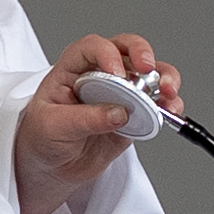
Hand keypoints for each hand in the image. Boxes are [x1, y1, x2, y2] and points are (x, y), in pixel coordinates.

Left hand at [15, 33, 180, 213]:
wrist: (52, 165)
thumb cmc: (43, 137)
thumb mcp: (53, 127)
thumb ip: (85, 119)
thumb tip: (120, 113)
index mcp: (73, 68)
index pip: (93, 47)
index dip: (107, 54)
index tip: (116, 74)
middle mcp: (100, 73)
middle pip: (127, 48)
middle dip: (142, 54)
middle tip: (149, 70)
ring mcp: (121, 91)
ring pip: (150, 73)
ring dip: (164, 78)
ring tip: (168, 93)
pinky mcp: (135, 112)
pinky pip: (157, 102)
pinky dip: (169, 105)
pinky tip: (171, 111)